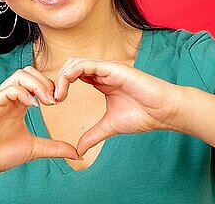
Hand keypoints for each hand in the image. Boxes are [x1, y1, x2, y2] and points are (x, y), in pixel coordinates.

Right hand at [0, 66, 79, 179]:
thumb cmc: (0, 155)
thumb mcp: (35, 149)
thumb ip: (55, 148)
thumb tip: (77, 153)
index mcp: (19, 103)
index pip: (36, 81)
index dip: (51, 86)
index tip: (61, 101)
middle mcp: (9, 97)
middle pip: (29, 72)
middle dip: (46, 82)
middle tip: (56, 100)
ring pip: (19, 75)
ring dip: (37, 85)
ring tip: (47, 101)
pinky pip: (8, 89)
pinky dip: (23, 93)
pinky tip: (33, 106)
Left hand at [53, 58, 184, 156]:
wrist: (164, 112)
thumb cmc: (144, 115)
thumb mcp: (110, 127)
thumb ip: (93, 135)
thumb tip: (78, 151)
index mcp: (101, 81)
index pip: (73, 76)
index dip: (60, 86)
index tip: (52, 104)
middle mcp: (102, 72)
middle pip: (70, 66)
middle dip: (56, 81)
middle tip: (50, 100)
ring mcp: (107, 68)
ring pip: (75, 63)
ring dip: (61, 78)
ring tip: (56, 97)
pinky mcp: (112, 68)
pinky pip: (85, 64)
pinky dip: (70, 74)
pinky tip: (65, 90)